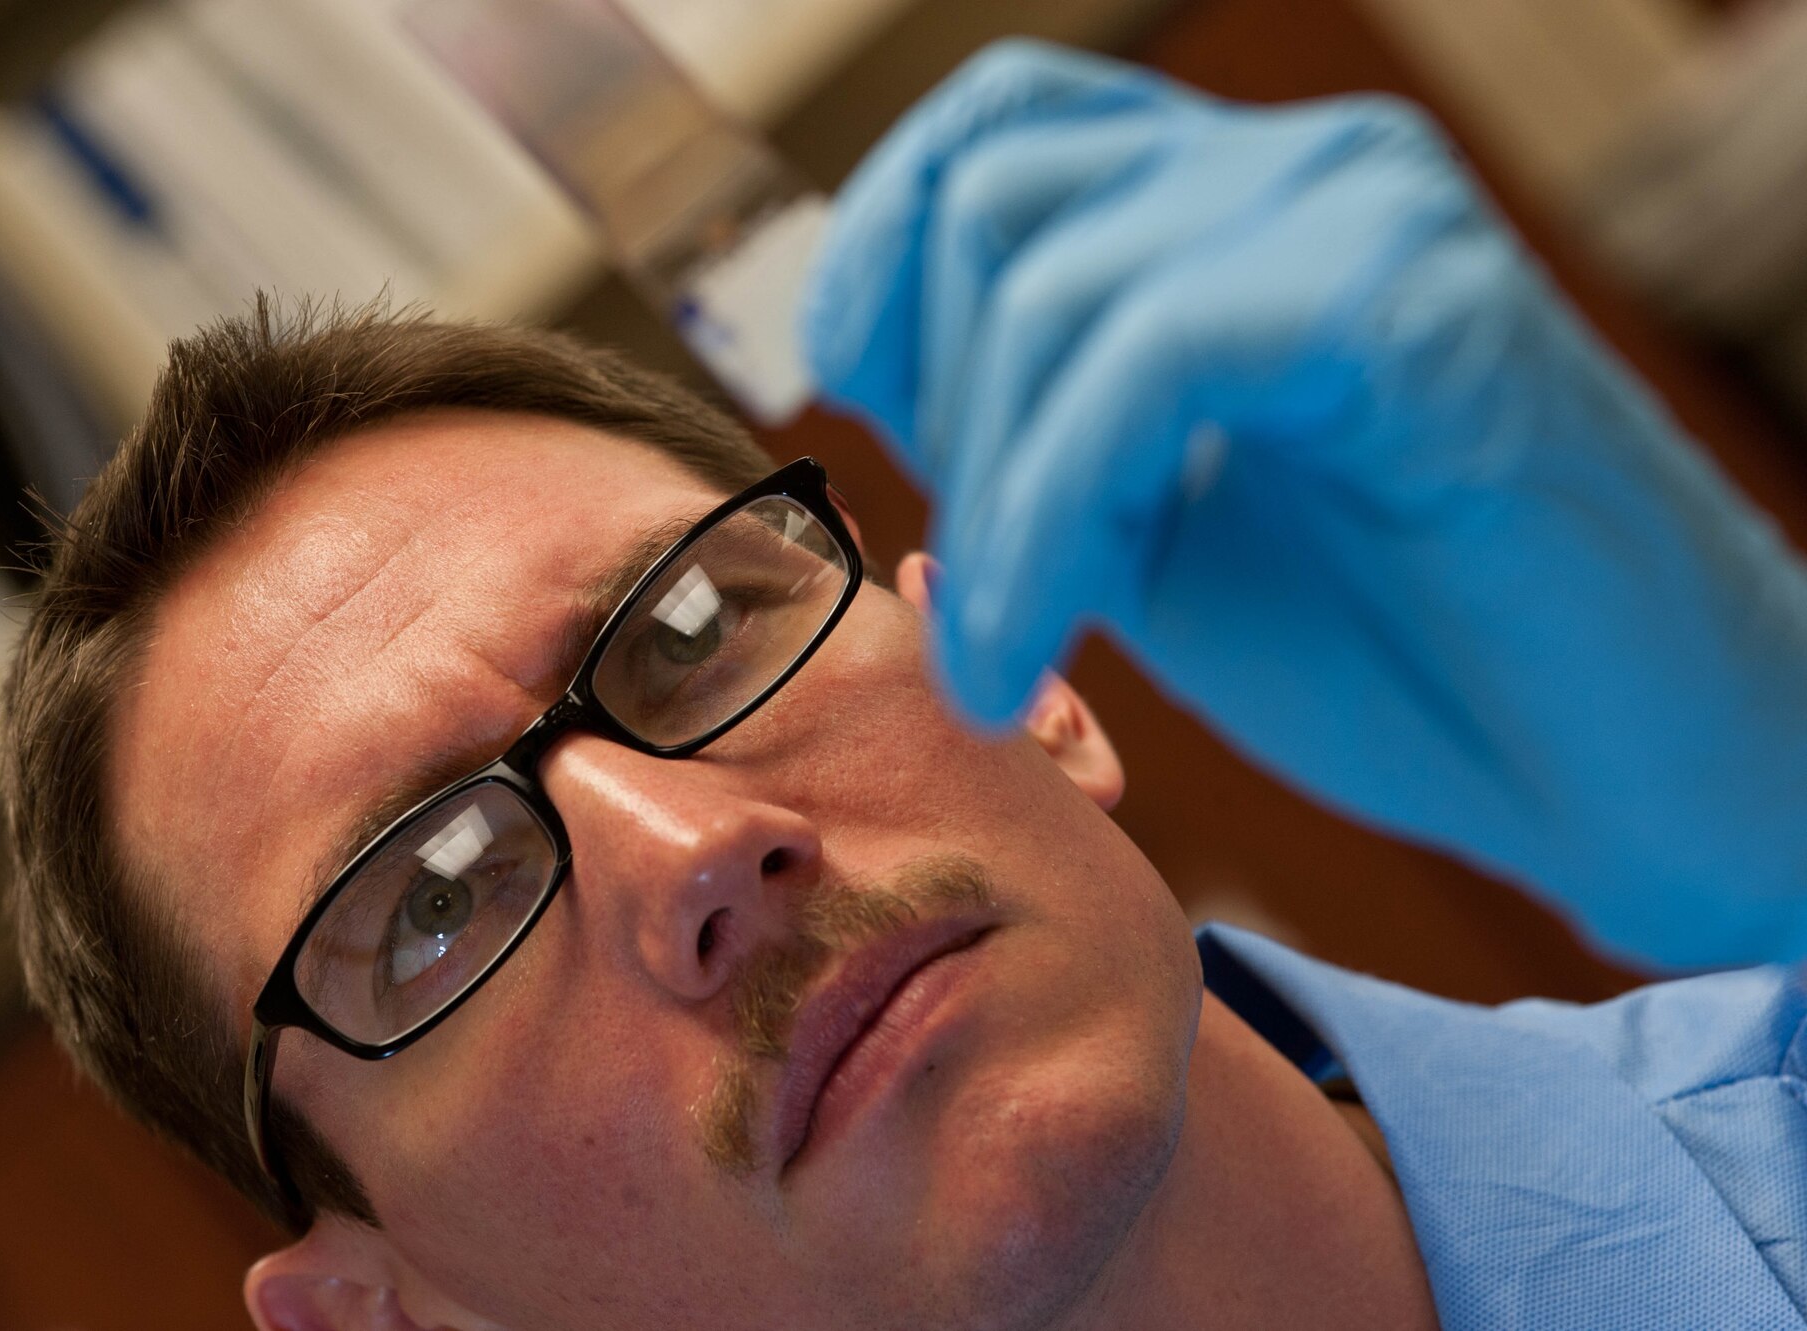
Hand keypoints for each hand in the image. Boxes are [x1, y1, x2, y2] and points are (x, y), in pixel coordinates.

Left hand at [802, 40, 1806, 967]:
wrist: (1617, 777)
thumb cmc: (1401, 660)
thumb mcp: (1152, 520)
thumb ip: (1029, 423)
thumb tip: (861, 356)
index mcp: (1245, 205)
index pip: (1001, 126)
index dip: (879, 241)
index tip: (841, 391)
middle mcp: (1308, 171)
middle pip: (997, 198)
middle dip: (935, 414)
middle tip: (983, 588)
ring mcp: (1369, 217)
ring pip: (1052, 279)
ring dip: (991, 488)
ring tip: (1015, 644)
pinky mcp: (1414, 302)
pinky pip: (1146, 359)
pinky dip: (1050, 520)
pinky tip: (1037, 649)